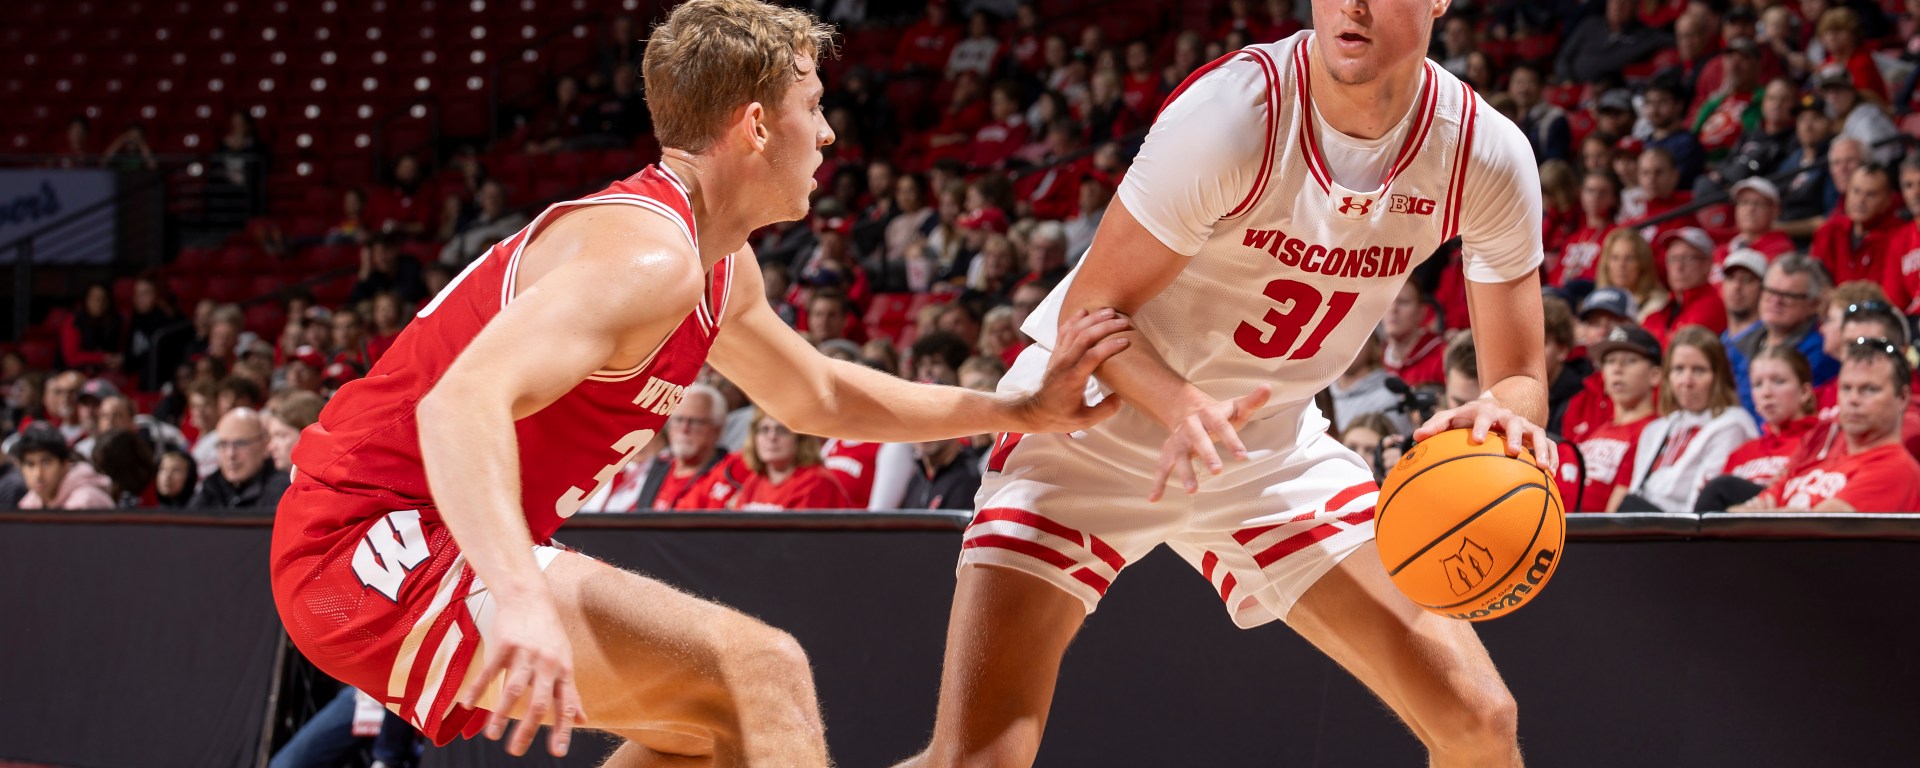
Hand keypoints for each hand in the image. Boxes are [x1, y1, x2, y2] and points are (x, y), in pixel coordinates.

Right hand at [455, 594, 586, 756]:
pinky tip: (468, 705)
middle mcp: (546, 663)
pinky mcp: (504, 644)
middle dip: (528, 730)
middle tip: (516, 752)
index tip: (557, 753)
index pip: (565, 705)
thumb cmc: (548, 633)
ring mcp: (525, 653)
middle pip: (538, 702)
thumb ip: (571, 692)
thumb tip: (582, 719)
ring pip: (514, 689)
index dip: (562, 730)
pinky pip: (490, 671)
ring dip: (501, 715)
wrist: (529, 596)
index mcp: (563, 669)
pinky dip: (478, 689)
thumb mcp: (565, 660)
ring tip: (492, 736)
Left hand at [1016, 308, 1130, 432]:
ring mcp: (1058, 356)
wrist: (1035, 411)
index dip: (1109, 347)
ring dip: (1093, 319)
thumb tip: (1122, 397)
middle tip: (1124, 322)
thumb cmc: (1060, 417)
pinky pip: (1063, 331)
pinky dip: (1075, 319)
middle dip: (1105, 326)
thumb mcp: (1084, 421)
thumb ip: (1104, 410)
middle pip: (1084, 337)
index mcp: (1073, 379)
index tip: (1126, 341)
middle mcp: (1064, 363)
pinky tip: (1085, 312)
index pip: (1092, 356)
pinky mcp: (1055, 353)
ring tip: (1110, 311)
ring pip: (1074, 330)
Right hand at [1148, 384, 1271, 501]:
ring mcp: (1178, 439)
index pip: (1221, 426)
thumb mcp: (1236, 407)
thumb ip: (1252, 401)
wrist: (1187, 410)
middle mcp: (1190, 425)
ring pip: (1179, 455)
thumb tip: (1268, 387)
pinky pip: (1162, 467)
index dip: (1232, 440)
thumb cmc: (1219, 415)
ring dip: (1184, 472)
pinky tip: (1154, 498)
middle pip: (1198, 439)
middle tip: (1218, 471)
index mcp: (1208, 413)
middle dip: (1207, 455)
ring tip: (1192, 490)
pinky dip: (1157, 483)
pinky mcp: (1169, 451)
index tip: (1243, 456)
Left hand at [1412, 396, 1556, 468]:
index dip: (1480, 426)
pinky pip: (1550, 445)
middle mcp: (1508, 417)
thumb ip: (1435, 425)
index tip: (1477, 439)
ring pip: (1538, 434)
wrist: (1494, 405)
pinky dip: (1552, 457)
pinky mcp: (1536, 436)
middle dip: (1515, 436)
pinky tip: (1552, 475)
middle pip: (1515, 423)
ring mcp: (1525, 426)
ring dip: (1541, 450)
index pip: (1483, 416)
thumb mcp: (1451, 417)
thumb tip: (1416, 437)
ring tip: (1543, 468)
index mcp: (1486, 413)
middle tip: (1513, 452)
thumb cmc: (1467, 417)